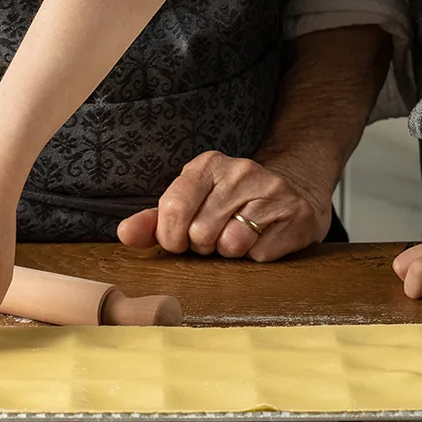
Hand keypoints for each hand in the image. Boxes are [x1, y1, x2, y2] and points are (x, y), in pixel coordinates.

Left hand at [116, 151, 331, 260]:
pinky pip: (260, 255)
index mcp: (207, 165)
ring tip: (239, 236)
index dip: (171, 238)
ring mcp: (272, 192)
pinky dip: (257, 256)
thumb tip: (125, 234)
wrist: (293, 193)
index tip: (180, 241)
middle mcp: (240, 171)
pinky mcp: (296, 216)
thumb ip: (155, 221)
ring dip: (231, 252)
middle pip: (201, 233)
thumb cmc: (230, 205)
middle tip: (217, 235)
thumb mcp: (191, 204)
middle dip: (204, 246)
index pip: (173, 208)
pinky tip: (263, 239)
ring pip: (231, 245)